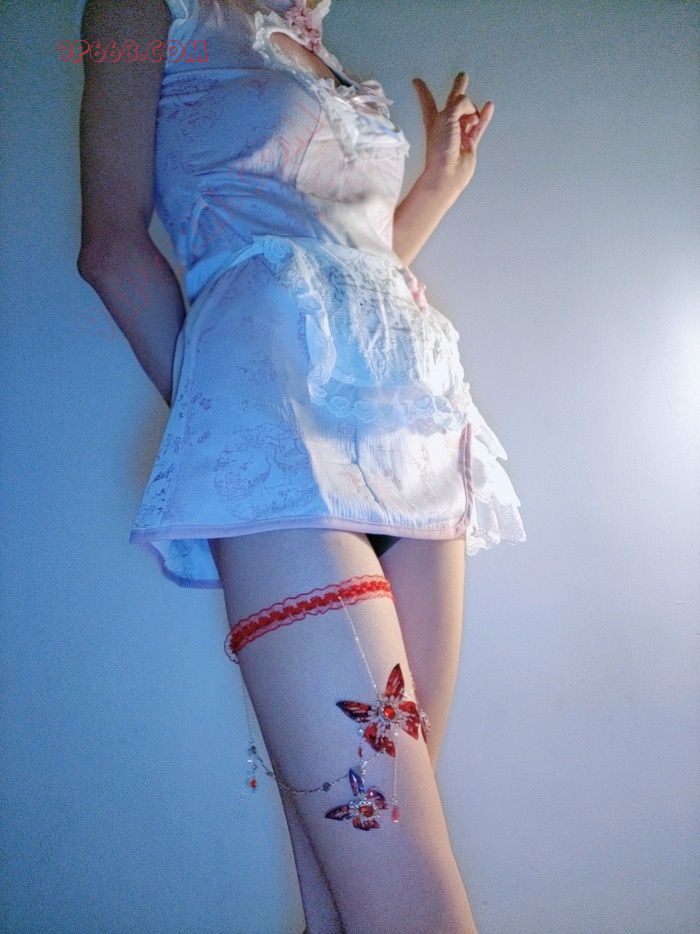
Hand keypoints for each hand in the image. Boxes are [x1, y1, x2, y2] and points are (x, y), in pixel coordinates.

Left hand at [412, 72, 493, 199]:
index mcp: (434, 119)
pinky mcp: (470, 142)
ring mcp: (459, 133)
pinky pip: (479, 125)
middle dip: (457, 89)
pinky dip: (485, 116)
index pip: (427, 101)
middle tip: (462, 76)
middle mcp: (446, 124)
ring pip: (469, 114)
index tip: (416, 80)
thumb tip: (473, 108)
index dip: (422, 90)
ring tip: (473, 116)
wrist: (448, 173)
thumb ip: (459, 105)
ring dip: (472, 111)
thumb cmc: (441, 147)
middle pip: (453, 102)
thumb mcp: (446, 117)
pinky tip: (489, 106)